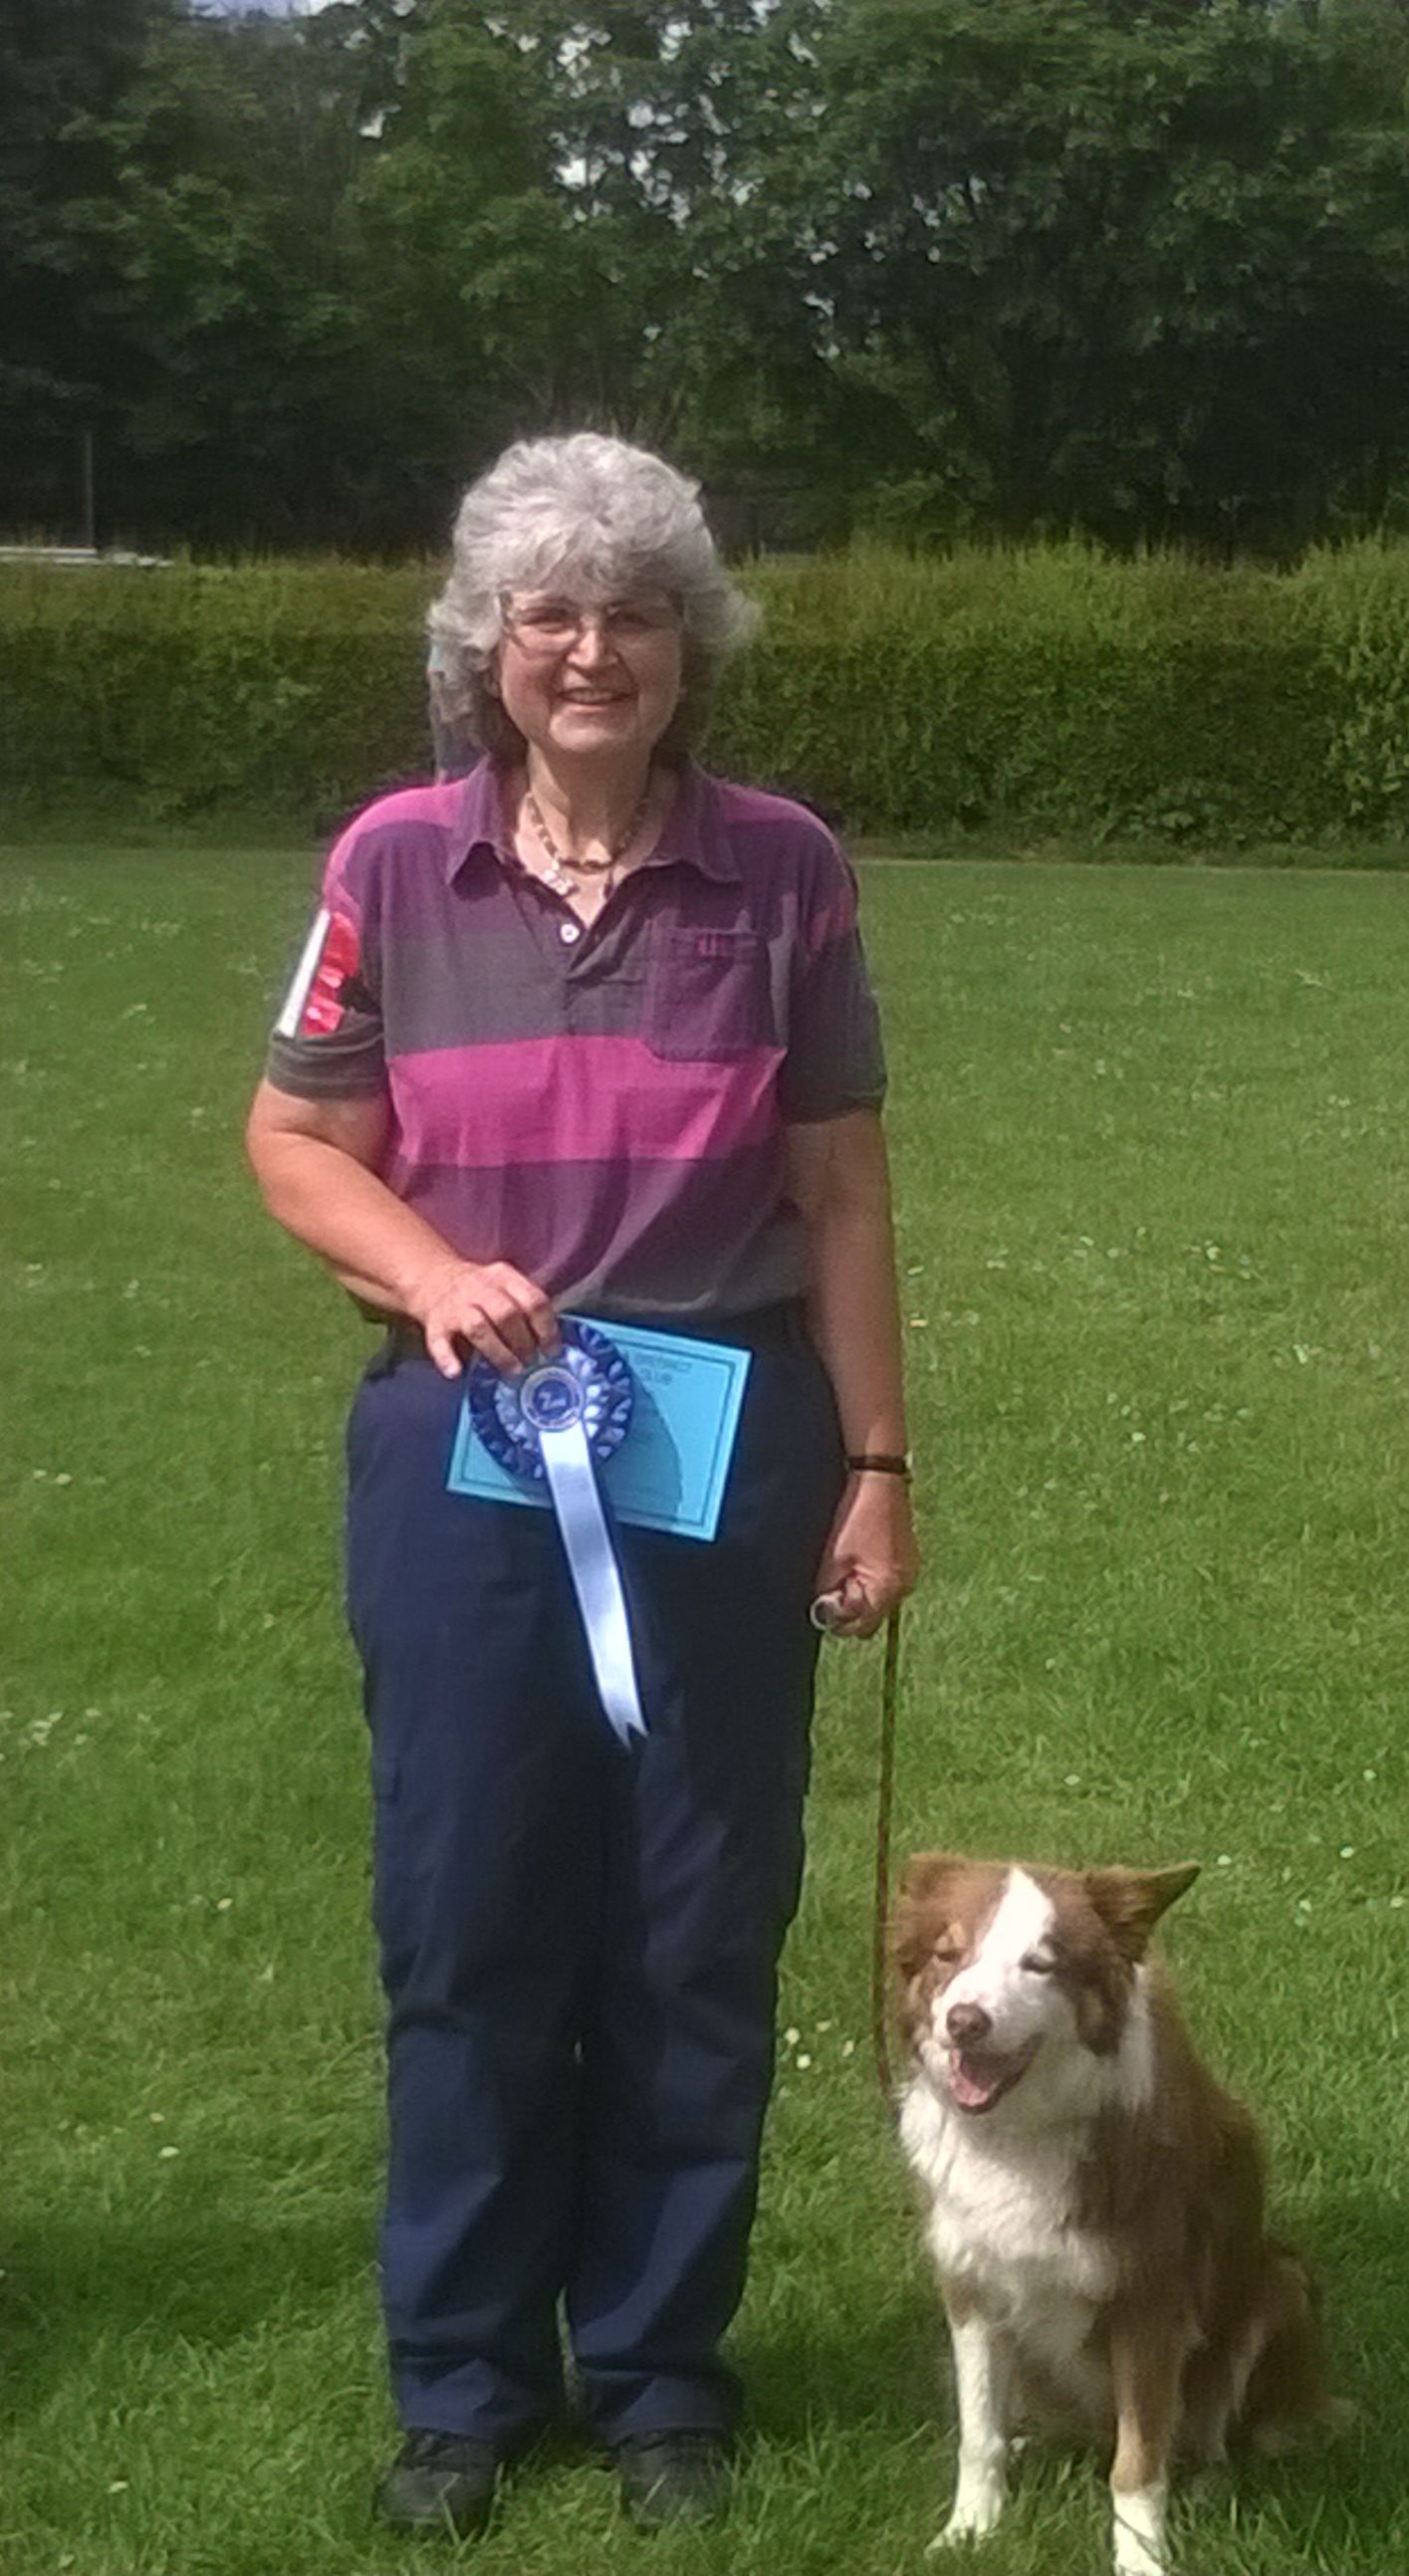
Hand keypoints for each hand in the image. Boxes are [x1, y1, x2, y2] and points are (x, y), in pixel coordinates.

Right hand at [407, 1254, 558, 1379]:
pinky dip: (447, 1358)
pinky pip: (439, 1341)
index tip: (551, 1351)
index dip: (546, 1328)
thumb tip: (551, 1346)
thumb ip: (526, 1309)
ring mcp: (455, 1305)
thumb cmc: (482, 1293)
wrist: (433, 1279)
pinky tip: (456, 1372)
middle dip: (523, 1342)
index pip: (533, 1300)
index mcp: (504, 1277)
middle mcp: (479, 1287)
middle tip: (531, 1362)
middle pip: (507, 1313)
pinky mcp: (434, 1323)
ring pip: (479, 1326)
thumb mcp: (506, 1288)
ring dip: (499, 1352)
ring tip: (513, 1370)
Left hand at [811, 1470, 918, 1639]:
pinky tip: (856, 1559)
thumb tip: (825, 1615)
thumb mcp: (832, 1560)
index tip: (821, 1605)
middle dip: (850, 1608)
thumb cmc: (853, 1517)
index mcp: (887, 1589)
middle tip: (829, 1588)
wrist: (877, 1479)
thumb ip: (828, 1593)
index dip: (837, 1620)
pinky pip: (886, 1582)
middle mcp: (904, 1585)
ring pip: (879, 1599)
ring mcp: (909, 1571)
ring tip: (842, 1568)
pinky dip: (870, 1580)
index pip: (860, 1626)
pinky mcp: (907, 1558)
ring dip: (859, 1593)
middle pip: (872, 1615)